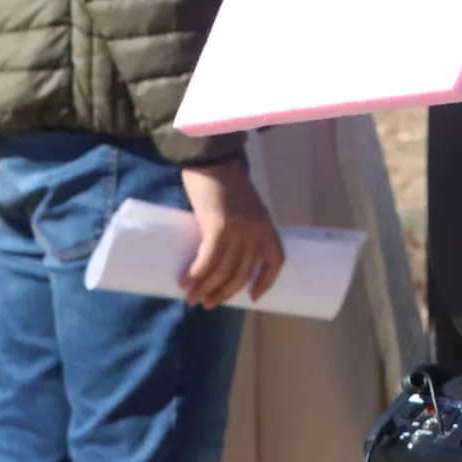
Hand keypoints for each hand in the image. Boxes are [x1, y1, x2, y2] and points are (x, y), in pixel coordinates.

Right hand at [180, 160, 284, 307]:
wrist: (212, 159)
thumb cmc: (224, 181)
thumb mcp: (244, 207)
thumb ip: (241, 228)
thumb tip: (225, 254)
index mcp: (266, 227)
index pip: (275, 262)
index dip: (265, 283)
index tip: (251, 298)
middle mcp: (256, 231)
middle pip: (242, 273)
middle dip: (223, 292)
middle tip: (208, 303)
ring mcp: (239, 230)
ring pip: (223, 272)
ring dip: (205, 289)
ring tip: (192, 298)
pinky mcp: (218, 227)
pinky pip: (208, 261)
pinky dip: (196, 276)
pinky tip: (186, 283)